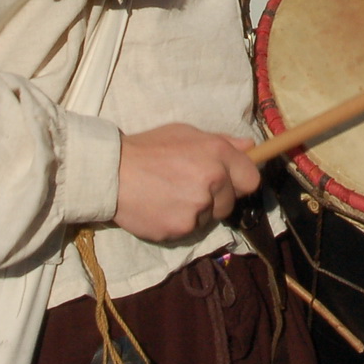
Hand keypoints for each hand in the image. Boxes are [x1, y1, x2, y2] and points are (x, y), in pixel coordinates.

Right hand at [113, 124, 259, 241]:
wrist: (112, 172)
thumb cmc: (148, 148)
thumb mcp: (185, 133)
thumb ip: (221, 141)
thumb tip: (250, 147)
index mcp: (217, 153)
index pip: (251, 180)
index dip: (240, 182)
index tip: (229, 183)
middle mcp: (213, 180)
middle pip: (230, 203)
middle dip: (215, 198)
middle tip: (189, 188)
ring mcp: (198, 207)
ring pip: (208, 218)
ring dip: (196, 211)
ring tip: (170, 196)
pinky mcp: (181, 228)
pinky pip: (188, 229)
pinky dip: (178, 222)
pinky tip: (160, 207)